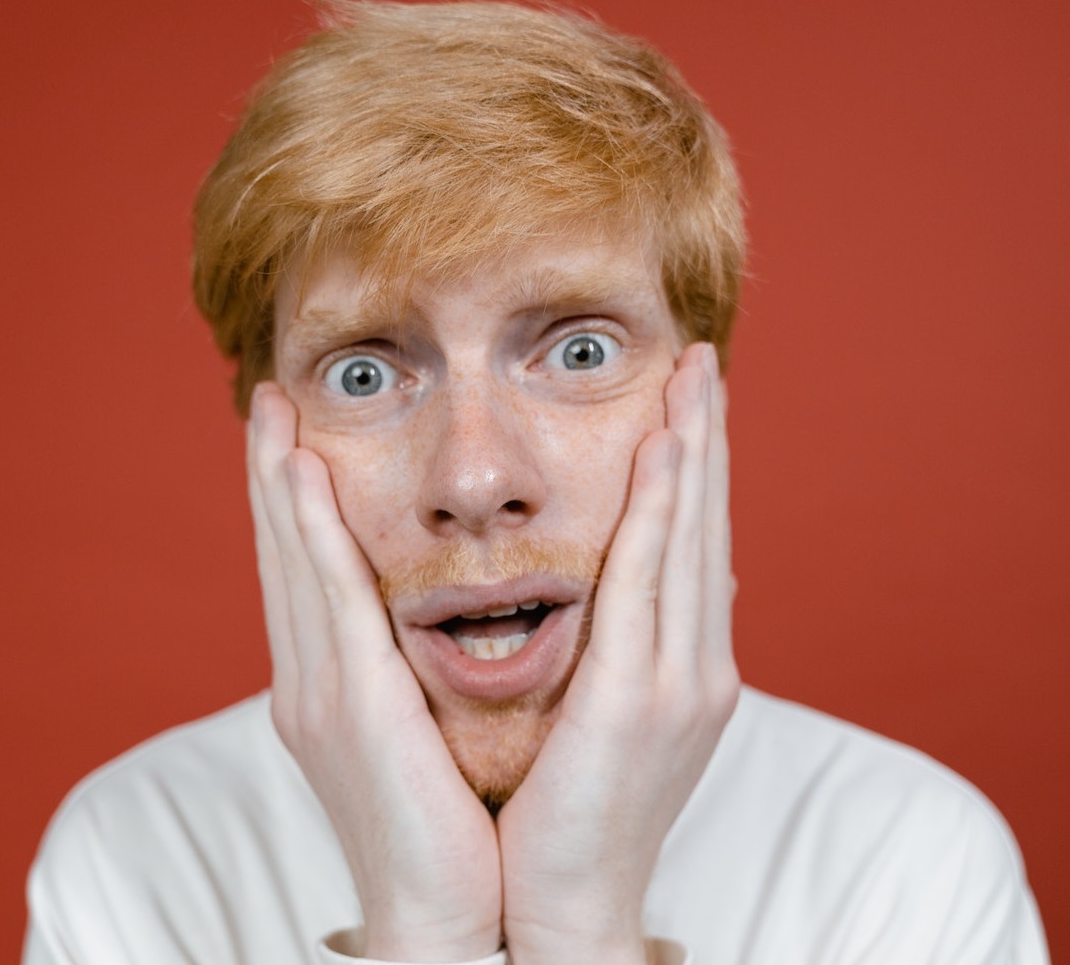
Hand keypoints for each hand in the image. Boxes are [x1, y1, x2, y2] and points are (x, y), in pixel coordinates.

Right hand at [248, 383, 502, 961]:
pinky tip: (298, 473)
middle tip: (266, 399)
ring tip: (271, 410)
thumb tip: (420, 626)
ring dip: (277, 480)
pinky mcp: (351, 704)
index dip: (287, 503)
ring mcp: (319, 691)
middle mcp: (308, 681)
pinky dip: (308, 531)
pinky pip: (327, 597)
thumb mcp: (416, 734)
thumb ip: (404, 673)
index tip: (289, 439)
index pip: (302, 573)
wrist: (442, 915)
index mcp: (325, 688)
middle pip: (281, 555)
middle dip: (267, 474)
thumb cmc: (444, 826)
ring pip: (293, 561)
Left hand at [497, 343, 739, 964]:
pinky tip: (665, 451)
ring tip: (695, 377)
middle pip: (705, 529)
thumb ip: (614, 652)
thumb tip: (613, 597)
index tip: (686, 407)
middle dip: (707, 441)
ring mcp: (679, 684)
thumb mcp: (598, 719)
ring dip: (695, 453)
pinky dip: (663, 511)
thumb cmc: (563, 812)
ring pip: (690, 541)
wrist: (559, 904)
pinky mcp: (642, 701)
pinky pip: (652, 583)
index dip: (695, 473)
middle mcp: (696, 668)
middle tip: (704, 363)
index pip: (690, 548)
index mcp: (681, 671)